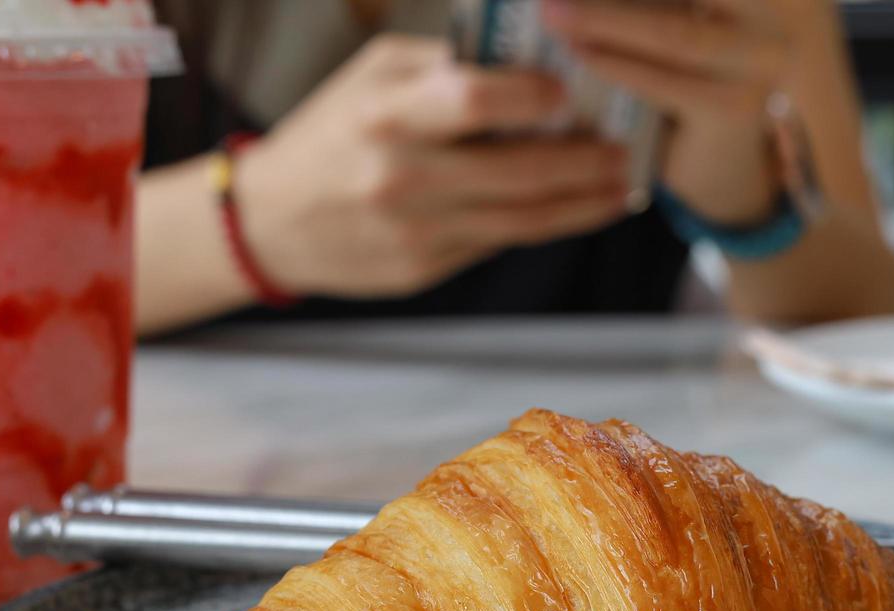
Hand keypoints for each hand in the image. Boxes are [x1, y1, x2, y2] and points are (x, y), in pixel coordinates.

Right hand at [233, 35, 632, 297]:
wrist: (273, 220)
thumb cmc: (333, 133)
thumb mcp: (372, 76)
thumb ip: (442, 65)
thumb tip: (524, 60)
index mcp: (386, 115)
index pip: (472, 99)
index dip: (530, 95)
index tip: (566, 90)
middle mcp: (401, 177)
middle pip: (515, 170)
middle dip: (581, 160)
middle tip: (621, 148)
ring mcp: (415, 230)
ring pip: (521, 219)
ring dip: (581, 203)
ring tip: (618, 186)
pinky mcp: (424, 268)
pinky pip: (499, 242)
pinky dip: (545, 225)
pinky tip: (576, 209)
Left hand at [542, 0, 812, 225]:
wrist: (720, 161)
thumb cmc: (688, 71)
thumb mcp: (676, 16)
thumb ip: (646, 2)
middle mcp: (774, 16)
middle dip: (620, 1)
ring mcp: (761, 63)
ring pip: (676, 33)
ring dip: (606, 21)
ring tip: (554, 14)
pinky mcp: (734, 108)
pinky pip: (666, 82)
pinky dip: (617, 64)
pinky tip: (580, 52)